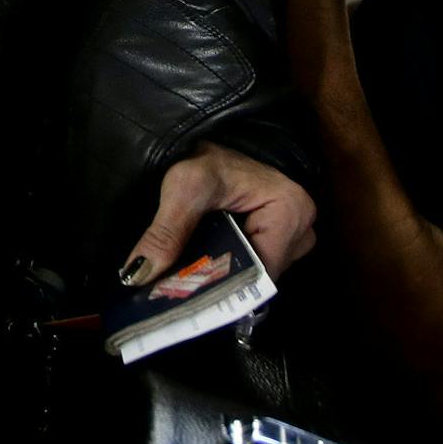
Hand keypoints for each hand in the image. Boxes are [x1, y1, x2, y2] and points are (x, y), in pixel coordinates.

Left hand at [120, 141, 317, 284]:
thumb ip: (166, 232)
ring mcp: (293, 234)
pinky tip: (200, 269)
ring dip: (222, 276)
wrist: (202, 144)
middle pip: (260, 274)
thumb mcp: (183, 188)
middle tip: (180, 291)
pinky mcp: (276, 237)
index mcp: (291, 210)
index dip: (225, 286)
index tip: (189, 299)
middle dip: (221, 283)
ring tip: (185, 281)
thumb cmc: (201, 158)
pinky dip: (226, 267)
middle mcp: (302, 226)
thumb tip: (141, 274)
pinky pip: (252, 263)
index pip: (262, 270)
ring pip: (255, 273)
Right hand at [360, 214, 442, 410]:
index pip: (440, 410)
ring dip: (405, 367)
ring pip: (391, 369)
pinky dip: (388, 342)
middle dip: (425, 393)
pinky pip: (375, 344)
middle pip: (411, 394)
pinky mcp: (355, 319)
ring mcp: (372, 342)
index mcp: (432, 368)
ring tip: (419, 348)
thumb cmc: (437, 274)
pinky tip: (397, 323)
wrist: (379, 236)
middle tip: (442, 378)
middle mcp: (398, 365)